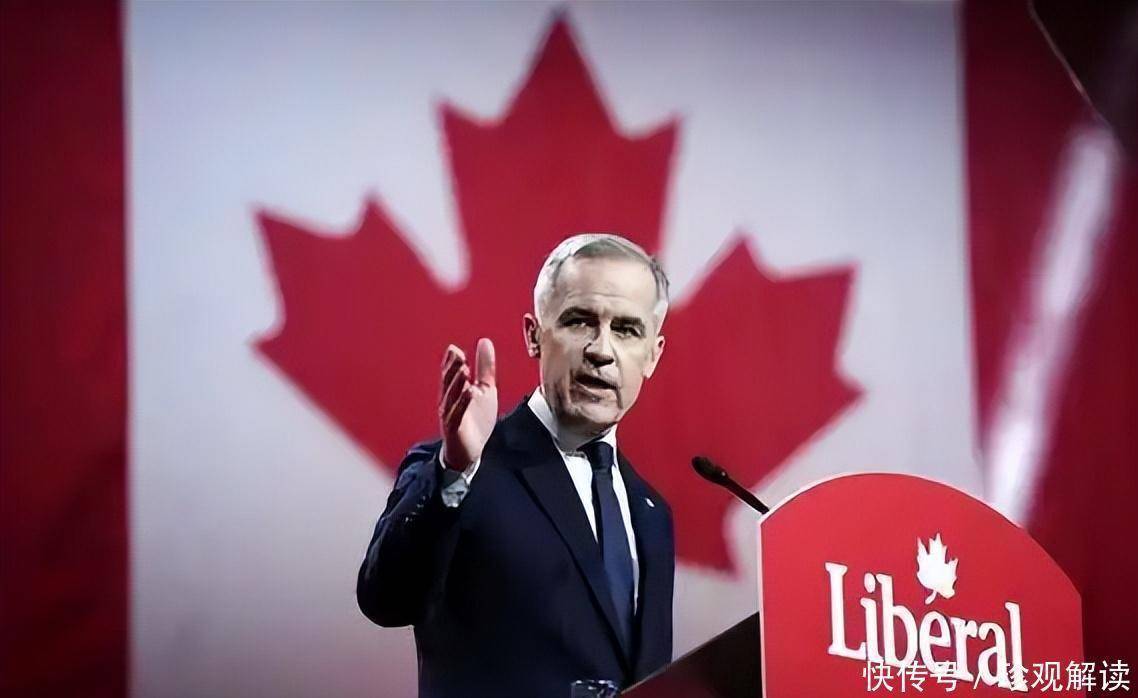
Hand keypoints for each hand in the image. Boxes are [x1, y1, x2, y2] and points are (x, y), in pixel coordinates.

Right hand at [438, 338, 497, 470]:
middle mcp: (448, 401)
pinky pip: (457, 414)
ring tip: (463, 370)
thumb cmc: (475, 420)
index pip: (450, 373)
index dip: (450, 362)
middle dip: (452, 368)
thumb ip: (485, 367)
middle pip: (449, 382)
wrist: (470, 452)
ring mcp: (450, 415)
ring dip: (456, 383)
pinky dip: (463, 403)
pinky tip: (469, 392)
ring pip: (451, 397)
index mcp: (454, 391)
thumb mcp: (485, 389)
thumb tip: (484, 341)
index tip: (454, 348)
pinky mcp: (455, 429)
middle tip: (456, 354)